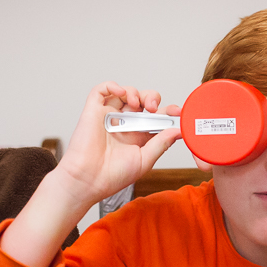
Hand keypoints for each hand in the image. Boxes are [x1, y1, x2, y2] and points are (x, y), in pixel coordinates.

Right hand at [55, 82, 181, 204]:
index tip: (177, 113)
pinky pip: (101, 90)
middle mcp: (125, 124)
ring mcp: (110, 116)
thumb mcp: (145, 160)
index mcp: (139, 136)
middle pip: (143, 100)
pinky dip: (112, 86)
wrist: (89, 180)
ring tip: (136, 105)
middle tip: (154, 108)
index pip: (157, 117)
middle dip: (152, 98)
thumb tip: (178, 130)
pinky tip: (121, 94)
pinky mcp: (94, 111)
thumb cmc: (113, 175)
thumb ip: (161, 143)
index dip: (168, 111)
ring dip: (135, 93)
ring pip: (125, 92)